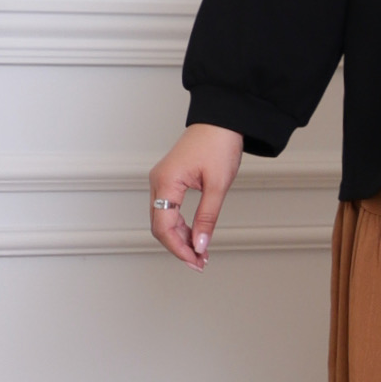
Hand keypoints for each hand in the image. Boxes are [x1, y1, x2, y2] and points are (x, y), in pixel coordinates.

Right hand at [149, 124, 243, 271]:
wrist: (222, 119)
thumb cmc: (219, 143)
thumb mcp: (218, 185)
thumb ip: (207, 217)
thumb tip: (199, 244)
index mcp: (165, 181)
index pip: (163, 226)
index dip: (178, 248)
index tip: (195, 261)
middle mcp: (158, 181)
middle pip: (159, 226)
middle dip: (178, 247)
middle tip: (199, 262)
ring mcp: (162, 180)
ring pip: (163, 219)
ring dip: (180, 238)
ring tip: (200, 252)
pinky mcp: (170, 179)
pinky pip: (168, 209)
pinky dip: (180, 225)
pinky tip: (194, 235)